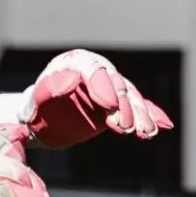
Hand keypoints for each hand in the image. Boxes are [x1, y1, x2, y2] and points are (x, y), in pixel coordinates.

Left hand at [0, 49, 173, 149]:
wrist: (40, 122)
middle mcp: (95, 70)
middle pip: (115, 83)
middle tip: (125, 128)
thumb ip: (47, 91)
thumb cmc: (33, 111)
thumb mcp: (34, 102)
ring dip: (139, 115)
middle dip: (124, 105)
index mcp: (73, 63)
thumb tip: (68, 80)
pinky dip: (151, 115)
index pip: (93, 70)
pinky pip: (138, 106)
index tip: (108, 107)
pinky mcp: (117, 102)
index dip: (103, 87)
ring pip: (130, 96)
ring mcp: (109, 86)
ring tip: (144, 134)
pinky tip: (162, 127)